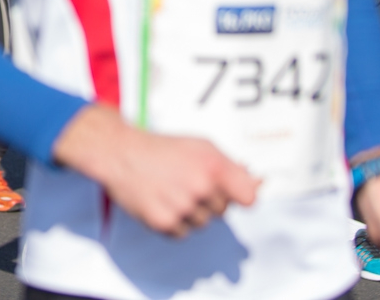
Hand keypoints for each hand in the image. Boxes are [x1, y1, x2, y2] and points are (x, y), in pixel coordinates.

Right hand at [52, 104, 258, 236]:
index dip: (241, 196)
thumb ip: (232, 167)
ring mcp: (182, 206)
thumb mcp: (201, 147)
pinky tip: (160, 200)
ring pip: (202, 224)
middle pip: (222, 212)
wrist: (119, 152)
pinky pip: (183, 233)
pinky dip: (173, 221)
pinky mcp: (164, 222)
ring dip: (190, 212)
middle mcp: (200, 187)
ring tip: (169, 189)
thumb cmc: (162, 148)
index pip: (249, 198)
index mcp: (213, 165)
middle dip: (208, 200)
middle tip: (184, 180)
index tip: (233, 193)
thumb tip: (260, 183)